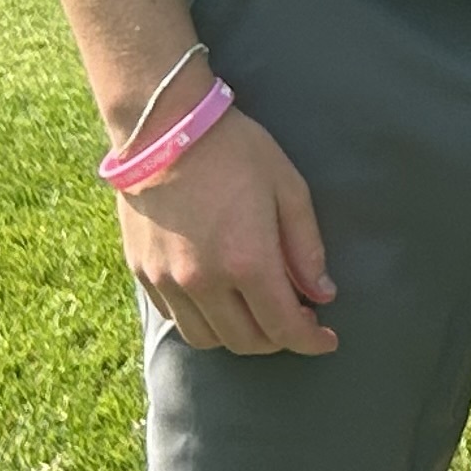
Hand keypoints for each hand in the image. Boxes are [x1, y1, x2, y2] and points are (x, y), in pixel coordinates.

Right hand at [118, 106, 337, 354]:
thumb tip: (322, 294)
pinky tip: (222, 301)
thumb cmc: (236, 151)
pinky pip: (176, 319)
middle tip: (297, 322)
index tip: (327, 340)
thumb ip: (306, 248)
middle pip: (246, 342)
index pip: (283, 327)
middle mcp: (203, 282)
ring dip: (239, 337)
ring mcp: (167, 281)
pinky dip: (204, 322)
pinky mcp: (142, 274)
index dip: (310, 341)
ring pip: (207, 340)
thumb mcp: (288, 188)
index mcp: (246, 261)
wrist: (163, 128)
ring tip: (259, 314)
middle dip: (279, 341)